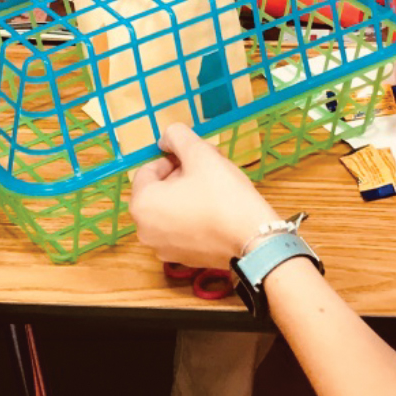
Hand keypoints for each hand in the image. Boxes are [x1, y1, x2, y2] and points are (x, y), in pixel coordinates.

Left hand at [130, 124, 280, 270]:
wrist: (253, 238)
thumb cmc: (224, 195)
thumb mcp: (200, 154)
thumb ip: (177, 137)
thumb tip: (165, 139)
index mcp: (142, 204)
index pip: (149, 169)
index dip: (173, 158)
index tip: (196, 159)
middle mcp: (145, 230)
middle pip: (158, 191)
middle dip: (180, 176)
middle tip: (208, 170)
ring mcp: (162, 247)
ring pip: (169, 209)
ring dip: (186, 195)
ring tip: (215, 189)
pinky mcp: (181, 258)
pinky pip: (180, 229)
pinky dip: (192, 217)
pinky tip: (215, 211)